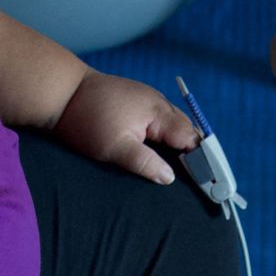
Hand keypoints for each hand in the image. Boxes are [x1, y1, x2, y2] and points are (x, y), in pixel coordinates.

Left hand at [51, 72, 200, 184]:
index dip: (204, 162)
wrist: (62, 92)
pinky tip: (169, 154)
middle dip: (199, 155)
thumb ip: (145, 163)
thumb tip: (170, 177)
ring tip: (194, 173)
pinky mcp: (138, 103)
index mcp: (158, 113)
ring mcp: (149, 101)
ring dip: (185, 147)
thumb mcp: (114, 148)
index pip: (192, 140)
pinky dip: (171, 138)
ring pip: (177, 126)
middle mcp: (159, 104)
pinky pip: (163, 122)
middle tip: (208, 183)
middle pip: (189, 132)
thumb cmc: (86, 119)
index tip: (212, 183)